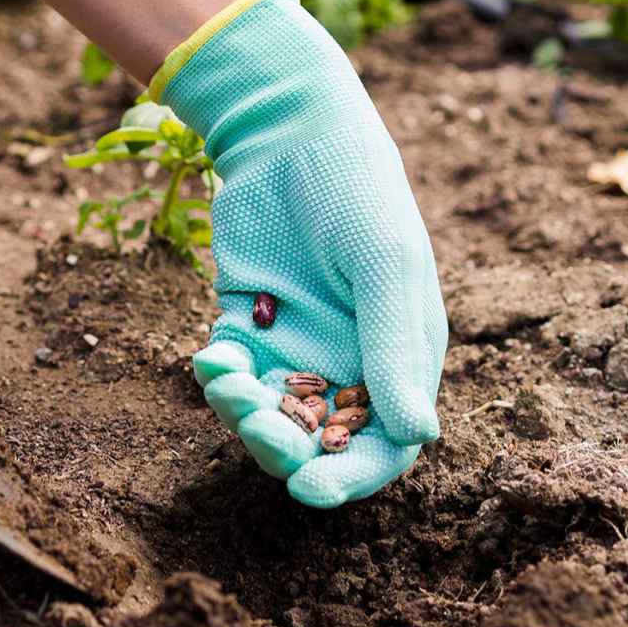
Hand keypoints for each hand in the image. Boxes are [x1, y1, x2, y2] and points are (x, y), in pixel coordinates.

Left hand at [152, 0, 447, 506]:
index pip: (383, 443)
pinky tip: (209, 356)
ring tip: (226, 378)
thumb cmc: (355, 193)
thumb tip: (418, 437)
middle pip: (317, 440)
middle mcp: (348, 362)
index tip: (309, 490)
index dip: (350, 474)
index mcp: (399, 357)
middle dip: (284, 448)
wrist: (289, 137)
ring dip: (242, 413)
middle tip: (256, 428)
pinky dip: (216, 377)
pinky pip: (229, 375)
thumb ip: (394, 348)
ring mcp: (294, 346)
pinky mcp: (246, 326)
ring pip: (266, 414)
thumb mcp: (383, 266)